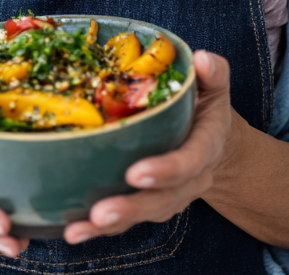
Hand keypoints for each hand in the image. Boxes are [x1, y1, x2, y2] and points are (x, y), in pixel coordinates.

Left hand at [62, 50, 232, 243]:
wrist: (214, 139)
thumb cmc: (207, 106)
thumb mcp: (215, 86)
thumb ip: (213, 72)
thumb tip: (201, 58)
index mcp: (206, 146)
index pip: (189, 161)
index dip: (165, 170)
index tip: (136, 173)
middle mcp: (191, 179)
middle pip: (163, 199)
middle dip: (131, 207)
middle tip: (100, 212)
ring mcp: (171, 195)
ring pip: (143, 214)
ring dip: (111, 224)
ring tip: (77, 228)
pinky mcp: (151, 203)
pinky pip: (128, 219)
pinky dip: (100, 229)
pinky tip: (72, 229)